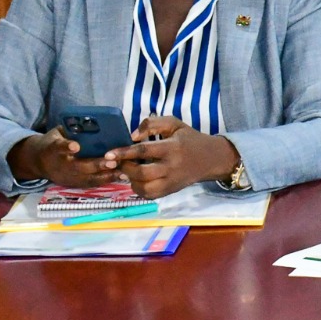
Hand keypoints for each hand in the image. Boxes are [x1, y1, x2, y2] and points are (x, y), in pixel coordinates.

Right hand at [7, 127, 118, 187]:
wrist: (37, 162)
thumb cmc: (53, 142)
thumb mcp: (57, 132)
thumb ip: (71, 128)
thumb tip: (90, 119)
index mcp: (53, 149)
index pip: (58, 147)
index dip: (66, 147)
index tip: (75, 146)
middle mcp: (60, 165)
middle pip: (78, 167)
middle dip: (96, 165)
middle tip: (112, 161)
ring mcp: (67, 177)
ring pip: (87, 178)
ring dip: (106, 175)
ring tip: (123, 171)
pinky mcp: (73, 184)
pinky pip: (91, 184)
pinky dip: (106, 180)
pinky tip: (121, 176)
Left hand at [105, 116, 239, 197]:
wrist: (211, 158)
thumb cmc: (189, 139)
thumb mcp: (174, 123)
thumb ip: (153, 124)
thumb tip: (133, 136)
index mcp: (172, 147)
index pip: (144, 150)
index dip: (124, 152)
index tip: (109, 154)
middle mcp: (172, 167)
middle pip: (142, 173)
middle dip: (125, 167)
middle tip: (120, 161)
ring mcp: (171, 182)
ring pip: (144, 188)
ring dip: (131, 180)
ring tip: (129, 171)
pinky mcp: (170, 191)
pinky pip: (149, 195)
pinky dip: (138, 189)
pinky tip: (138, 180)